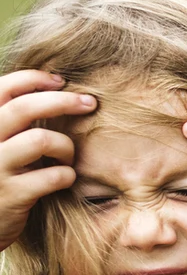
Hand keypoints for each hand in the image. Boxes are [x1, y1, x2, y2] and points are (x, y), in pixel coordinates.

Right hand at [0, 71, 93, 251]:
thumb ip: (13, 121)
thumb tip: (52, 86)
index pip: (2, 88)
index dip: (33, 79)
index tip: (61, 81)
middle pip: (25, 108)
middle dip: (64, 101)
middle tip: (90, 102)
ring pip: (42, 140)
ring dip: (66, 147)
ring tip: (68, 158)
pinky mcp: (11, 195)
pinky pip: (53, 176)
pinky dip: (67, 175)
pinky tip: (64, 179)